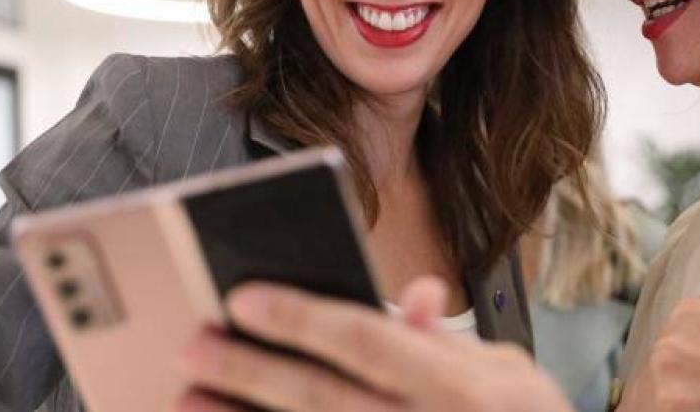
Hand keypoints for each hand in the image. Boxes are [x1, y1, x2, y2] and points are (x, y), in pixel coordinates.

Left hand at [176, 278, 573, 411]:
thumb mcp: (510, 377)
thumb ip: (448, 342)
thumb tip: (410, 297)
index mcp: (463, 391)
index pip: (368, 342)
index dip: (301, 318)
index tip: (243, 298)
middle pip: (323, 399)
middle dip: (252, 371)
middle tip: (196, 345)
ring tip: (189, 402)